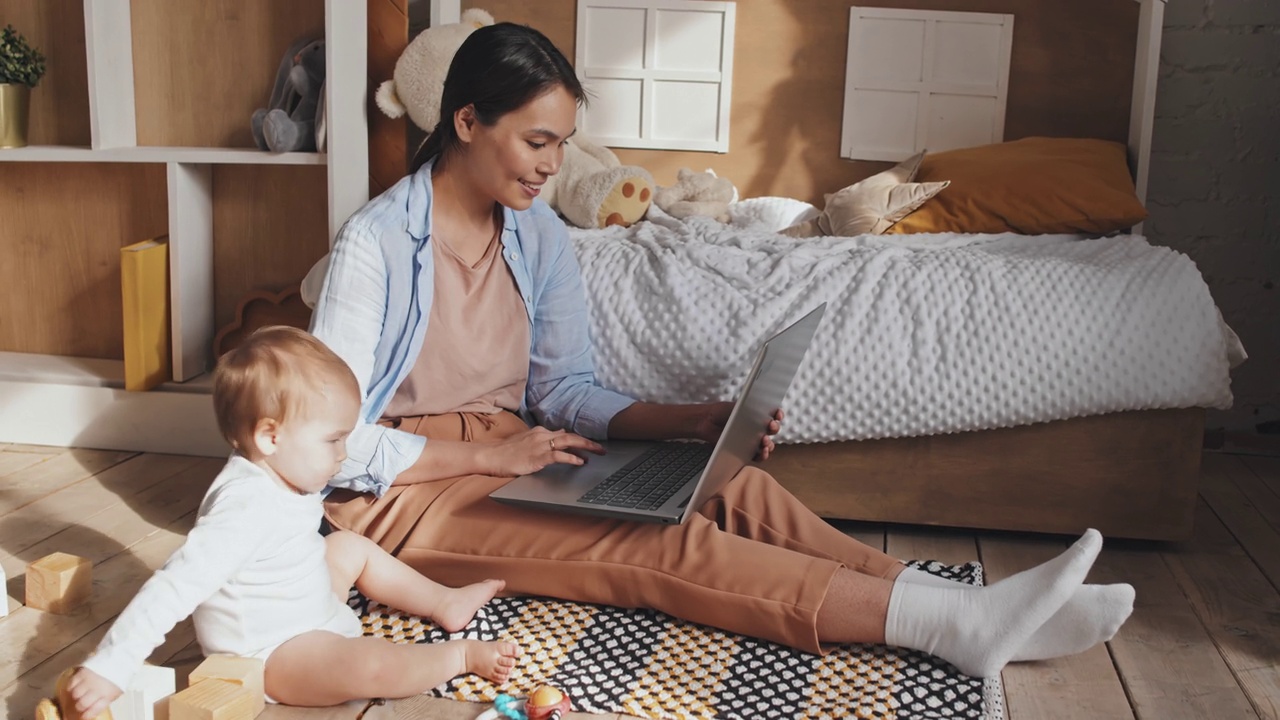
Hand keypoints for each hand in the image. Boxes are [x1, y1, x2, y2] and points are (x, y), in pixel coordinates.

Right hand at [65, 667, 121, 719]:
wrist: (120, 659)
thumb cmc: (118, 676)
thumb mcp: (116, 691)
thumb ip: (105, 701)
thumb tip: (93, 709)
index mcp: (107, 696)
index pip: (92, 711)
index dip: (86, 715)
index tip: (83, 716)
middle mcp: (97, 690)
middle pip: (81, 704)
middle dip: (80, 706)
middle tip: (81, 703)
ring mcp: (89, 681)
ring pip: (75, 694)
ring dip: (76, 696)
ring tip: (79, 693)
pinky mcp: (83, 672)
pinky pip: (71, 683)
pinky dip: (71, 686)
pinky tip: (75, 686)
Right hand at [484, 427, 603, 476]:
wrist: (489, 455)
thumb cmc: (505, 451)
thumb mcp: (527, 440)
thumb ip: (545, 437)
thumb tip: (561, 432)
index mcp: (540, 432)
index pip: (565, 434)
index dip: (580, 440)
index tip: (592, 445)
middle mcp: (542, 436)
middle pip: (571, 436)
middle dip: (588, 442)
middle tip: (602, 449)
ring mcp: (540, 445)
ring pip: (568, 442)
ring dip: (585, 446)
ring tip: (597, 452)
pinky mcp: (536, 456)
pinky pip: (557, 455)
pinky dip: (570, 458)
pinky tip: (580, 462)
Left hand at [693, 404, 783, 460]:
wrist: (707, 422)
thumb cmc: (721, 411)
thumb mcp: (737, 406)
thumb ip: (751, 409)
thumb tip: (764, 415)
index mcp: (758, 414)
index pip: (774, 415)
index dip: (778, 414)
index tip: (777, 414)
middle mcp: (758, 428)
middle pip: (773, 430)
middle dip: (774, 428)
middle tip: (770, 426)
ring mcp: (752, 441)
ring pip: (768, 445)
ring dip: (770, 443)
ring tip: (764, 441)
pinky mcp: (746, 452)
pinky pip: (758, 456)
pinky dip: (762, 455)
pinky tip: (762, 452)